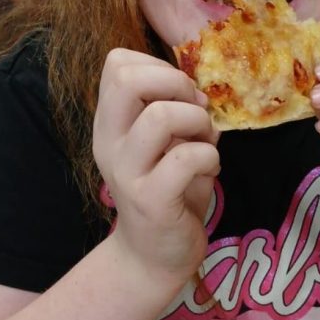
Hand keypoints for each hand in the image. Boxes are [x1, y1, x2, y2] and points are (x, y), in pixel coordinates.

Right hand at [93, 49, 219, 289]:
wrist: (154, 256)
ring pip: (160, 116)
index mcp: (110, 123)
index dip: (158, 66)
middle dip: (175, 82)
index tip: (180, 95)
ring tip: (205, 142)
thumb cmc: (168, 192)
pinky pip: (186, 158)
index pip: (117, 62)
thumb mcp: (167, 144)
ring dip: (197, 122)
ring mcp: (127, 171)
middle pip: (127, 78)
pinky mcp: (150, 200)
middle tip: (194, 110)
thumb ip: (178, 112)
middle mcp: (109, 142)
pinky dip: (210, 156)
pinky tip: (210, 170)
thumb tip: (200, 93)